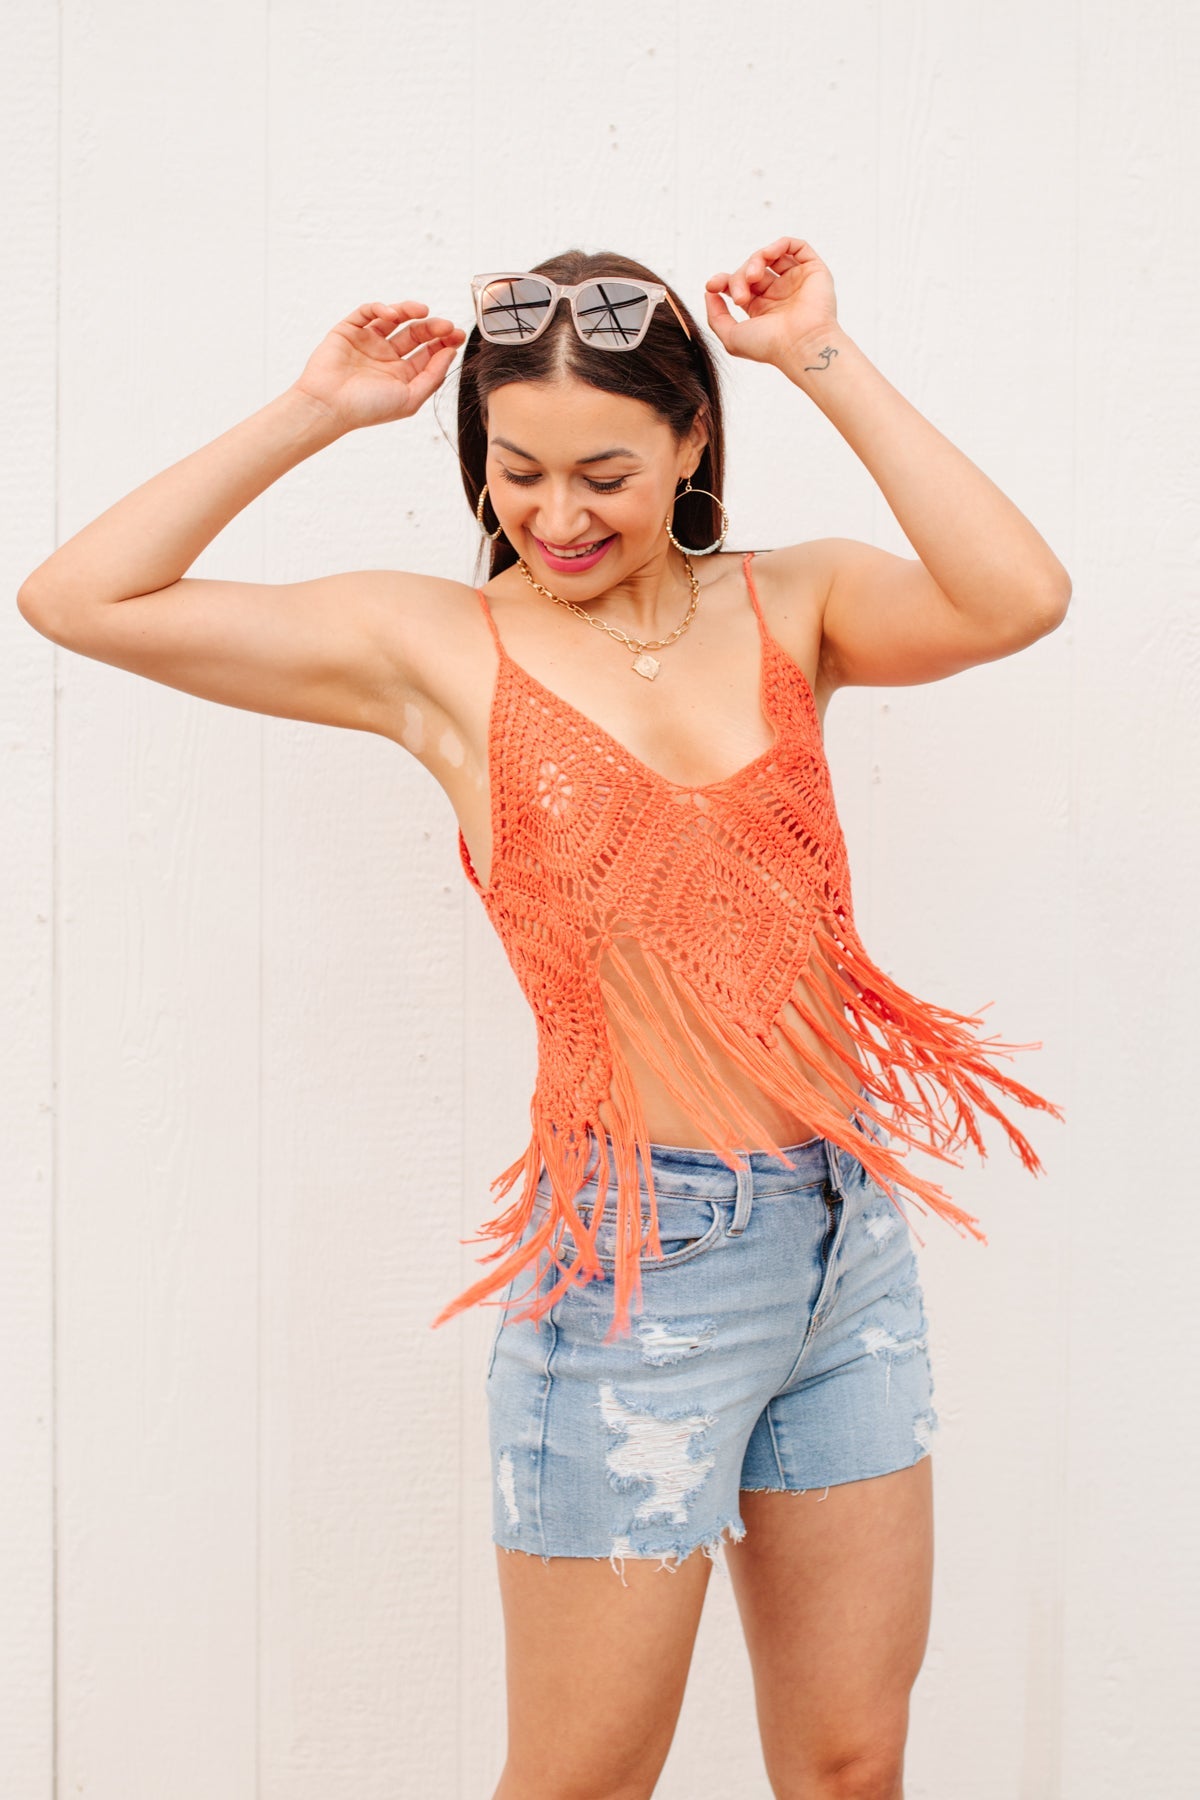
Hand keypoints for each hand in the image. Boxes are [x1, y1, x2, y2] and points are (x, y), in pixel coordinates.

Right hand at [289, 300, 465, 431]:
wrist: (329, 406)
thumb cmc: (367, 409)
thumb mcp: (410, 398)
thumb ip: (432, 376)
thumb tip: (450, 352)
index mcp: (401, 375)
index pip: (428, 352)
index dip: (443, 342)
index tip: (456, 335)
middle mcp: (386, 357)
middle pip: (415, 334)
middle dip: (432, 327)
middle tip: (446, 325)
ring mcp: (368, 342)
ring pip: (394, 319)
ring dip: (410, 311)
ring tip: (423, 311)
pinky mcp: (349, 330)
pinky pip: (367, 312)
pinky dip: (381, 308)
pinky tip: (393, 314)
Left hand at [703, 238, 837, 366]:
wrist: (801, 346)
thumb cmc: (770, 347)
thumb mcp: (731, 337)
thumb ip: (716, 316)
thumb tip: (710, 293)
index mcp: (762, 309)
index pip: (740, 284)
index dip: (723, 280)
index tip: (712, 286)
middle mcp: (779, 294)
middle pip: (751, 269)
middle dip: (739, 276)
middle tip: (740, 296)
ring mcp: (796, 282)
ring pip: (771, 256)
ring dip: (756, 260)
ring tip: (752, 277)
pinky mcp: (813, 272)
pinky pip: (796, 246)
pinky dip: (779, 244)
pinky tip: (769, 255)